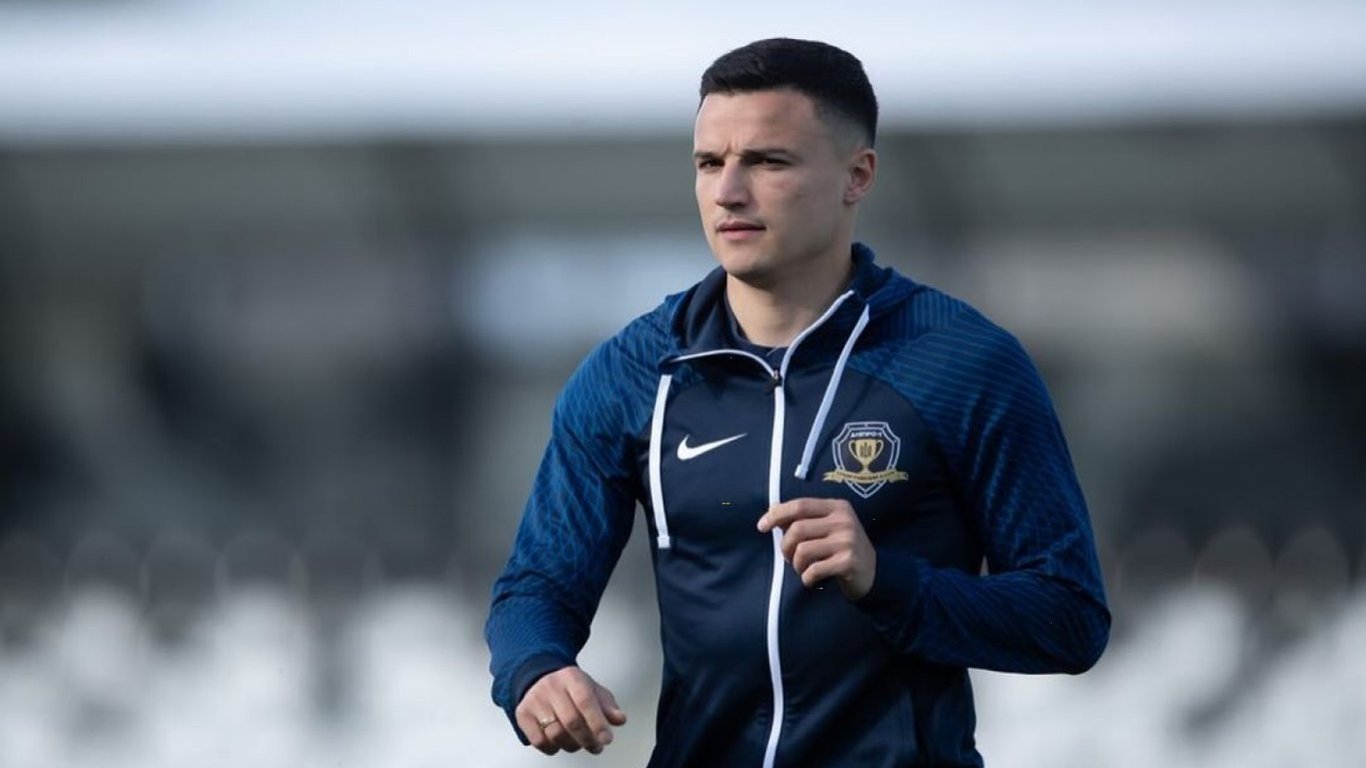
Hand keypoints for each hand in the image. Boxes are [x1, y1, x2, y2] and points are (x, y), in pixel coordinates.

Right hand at [515, 666, 626, 755]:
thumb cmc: (569, 688)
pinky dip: (553, 748)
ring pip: (555, 733)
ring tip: (580, 744)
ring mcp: (535, 700)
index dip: (597, 722)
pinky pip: (538, 741)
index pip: (585, 701)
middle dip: (587, 739)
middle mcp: (551, 686)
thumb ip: (607, 705)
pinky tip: (561, 744)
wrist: (539, 679)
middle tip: (596, 747)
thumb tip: (619, 719)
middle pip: (571, 720)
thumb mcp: (592, 689)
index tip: (607, 739)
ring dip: (572, 746)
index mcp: (571, 677)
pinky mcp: (523, 714)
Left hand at [758, 497, 876, 599]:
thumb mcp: (826, 527)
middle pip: (797, 529)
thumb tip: (772, 510)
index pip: (800, 505)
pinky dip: (806, 578)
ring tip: (803, 569)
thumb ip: (802, 519)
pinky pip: (813, 570)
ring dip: (796, 565)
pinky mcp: (848, 562)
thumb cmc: (842, 547)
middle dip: (786, 547)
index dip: (777, 515)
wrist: (873, 572)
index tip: (761, 527)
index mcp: (837, 507)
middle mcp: (844, 520)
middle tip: (790, 558)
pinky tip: (812, 580)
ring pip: (803, 551)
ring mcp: (848, 541)